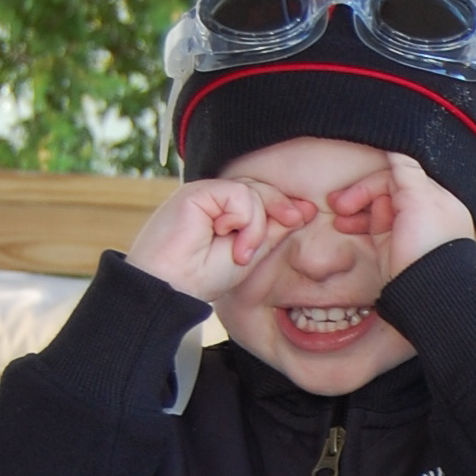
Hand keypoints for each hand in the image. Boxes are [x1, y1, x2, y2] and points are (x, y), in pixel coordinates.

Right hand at [127, 178, 313, 302]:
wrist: (171, 286)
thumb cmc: (202, 277)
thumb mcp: (249, 254)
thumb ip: (270, 232)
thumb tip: (301, 212)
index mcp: (225, 213)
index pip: (261, 197)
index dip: (284, 204)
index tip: (305, 214)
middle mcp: (214, 199)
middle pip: (260, 189)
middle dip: (279, 209)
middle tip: (289, 226)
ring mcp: (205, 194)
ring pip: (252, 192)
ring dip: (256, 225)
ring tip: (241, 253)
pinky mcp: (197, 192)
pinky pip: (238, 194)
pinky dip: (242, 218)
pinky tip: (225, 235)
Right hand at [329, 150, 475, 274]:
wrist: (425, 292)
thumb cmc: (429, 243)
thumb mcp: (422, 199)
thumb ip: (407, 170)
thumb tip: (396, 146)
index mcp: (436, 195)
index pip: (401, 173)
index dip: (377, 177)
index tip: (356, 180)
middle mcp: (421, 209)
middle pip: (384, 188)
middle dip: (360, 193)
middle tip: (338, 203)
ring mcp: (405, 227)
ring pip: (374, 206)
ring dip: (354, 207)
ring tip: (338, 216)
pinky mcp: (390, 245)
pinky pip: (369, 224)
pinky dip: (356, 223)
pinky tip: (343, 225)